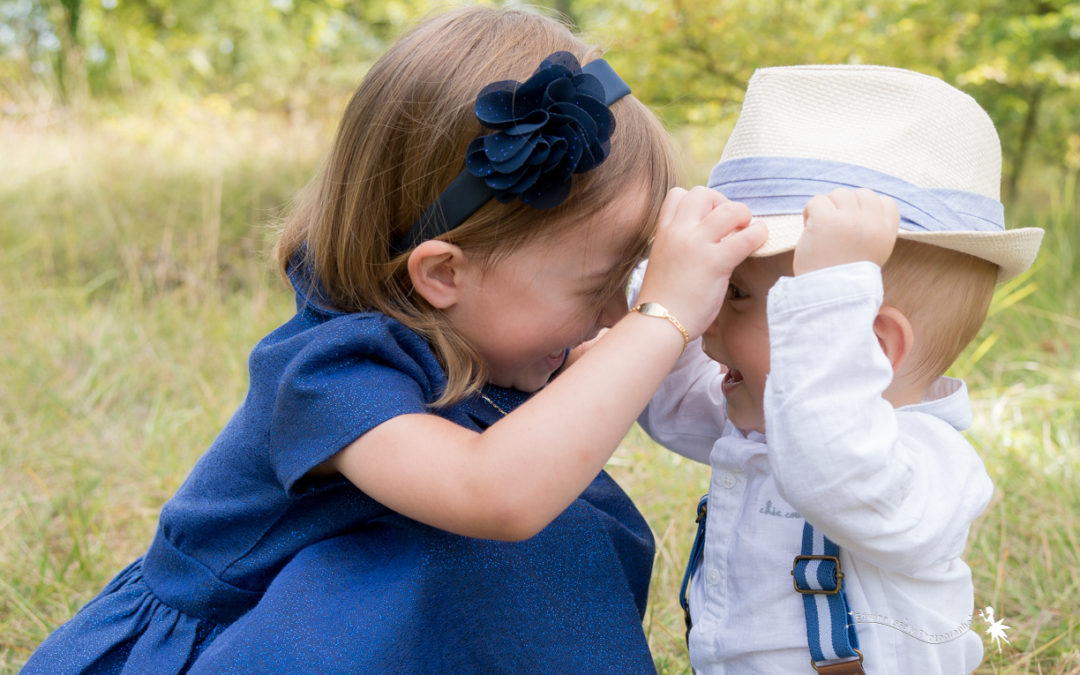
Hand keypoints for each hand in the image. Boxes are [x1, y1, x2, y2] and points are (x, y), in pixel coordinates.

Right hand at [637, 186, 766, 337]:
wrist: (657, 324)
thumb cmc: (663, 300)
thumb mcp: (665, 261)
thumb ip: (680, 245)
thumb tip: (707, 240)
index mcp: (663, 232)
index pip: (679, 194)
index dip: (699, 203)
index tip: (709, 220)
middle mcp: (678, 232)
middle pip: (704, 193)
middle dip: (722, 203)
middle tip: (730, 226)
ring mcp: (696, 245)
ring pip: (729, 209)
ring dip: (744, 216)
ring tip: (746, 232)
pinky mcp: (715, 262)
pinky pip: (747, 236)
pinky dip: (758, 235)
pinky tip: (758, 243)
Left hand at [793, 188, 898, 275]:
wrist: (828, 296)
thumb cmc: (844, 277)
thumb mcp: (870, 253)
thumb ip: (871, 230)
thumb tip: (856, 204)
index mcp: (886, 233)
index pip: (885, 202)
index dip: (866, 209)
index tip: (853, 227)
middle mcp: (872, 224)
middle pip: (862, 194)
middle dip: (845, 207)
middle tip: (834, 229)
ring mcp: (850, 220)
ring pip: (839, 194)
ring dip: (827, 208)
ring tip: (822, 231)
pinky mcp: (827, 220)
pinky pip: (817, 201)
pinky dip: (810, 213)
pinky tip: (809, 230)